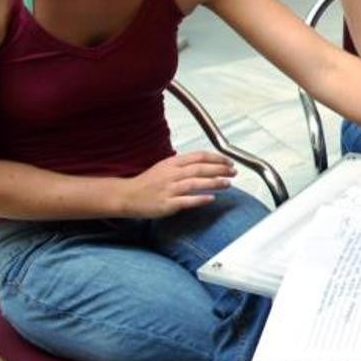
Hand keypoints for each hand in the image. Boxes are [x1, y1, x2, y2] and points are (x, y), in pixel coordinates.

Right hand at [121, 152, 235, 217]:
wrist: (127, 196)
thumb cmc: (147, 182)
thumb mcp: (165, 167)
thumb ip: (183, 165)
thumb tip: (204, 164)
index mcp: (172, 163)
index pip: (198, 156)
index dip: (216, 158)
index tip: (229, 161)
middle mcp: (172, 174)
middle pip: (200, 168)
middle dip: (220, 169)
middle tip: (233, 172)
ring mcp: (169, 189)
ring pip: (195, 183)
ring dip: (214, 183)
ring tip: (228, 183)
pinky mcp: (167, 203)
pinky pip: (186, 201)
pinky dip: (200, 199)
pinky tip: (211, 198)